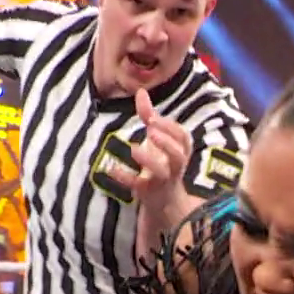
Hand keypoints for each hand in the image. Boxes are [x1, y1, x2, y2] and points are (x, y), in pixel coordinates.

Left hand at [111, 89, 191, 211]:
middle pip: (178, 155)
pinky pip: (138, 186)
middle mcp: (174, 166)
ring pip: (163, 173)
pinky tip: (111, 169)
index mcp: (180, 151)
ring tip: (133, 149)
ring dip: (150, 160)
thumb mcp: (157, 139)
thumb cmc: (161, 163)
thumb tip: (141, 91)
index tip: (152, 119)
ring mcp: (162, 181)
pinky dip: (124, 178)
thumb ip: (149, 115)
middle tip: (150, 130)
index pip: (183, 138)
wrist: (164, 202)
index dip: (170, 128)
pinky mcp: (147, 193)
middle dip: (166, 142)